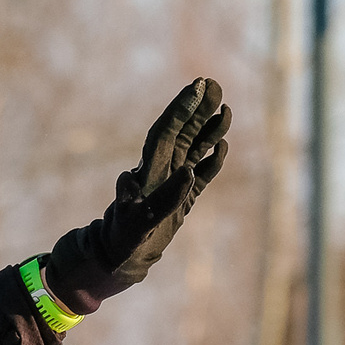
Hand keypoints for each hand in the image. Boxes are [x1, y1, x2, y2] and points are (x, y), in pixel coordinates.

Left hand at [44, 79, 231, 312]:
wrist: (119, 259)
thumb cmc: (123, 241)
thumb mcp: (139, 222)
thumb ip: (164, 198)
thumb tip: (188, 172)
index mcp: (148, 170)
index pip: (166, 131)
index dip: (181, 109)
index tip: (197, 87)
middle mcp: (160, 171)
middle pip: (182, 133)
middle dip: (197, 109)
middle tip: (214, 84)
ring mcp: (172, 183)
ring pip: (194, 149)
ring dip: (208, 130)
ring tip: (226, 110)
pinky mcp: (181, 199)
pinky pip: (199, 174)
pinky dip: (211, 161)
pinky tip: (223, 146)